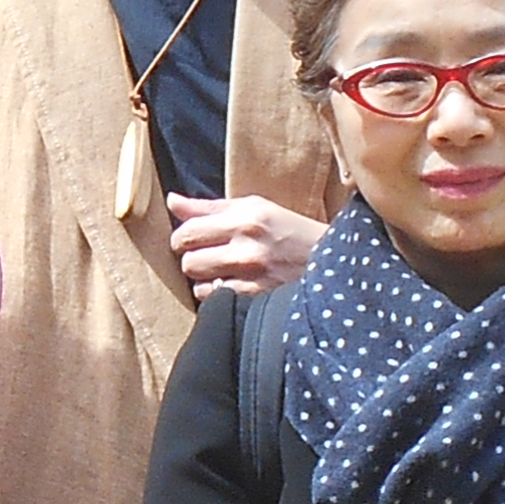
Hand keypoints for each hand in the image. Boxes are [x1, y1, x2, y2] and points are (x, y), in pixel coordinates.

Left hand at [169, 195, 322, 296]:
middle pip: (188, 260)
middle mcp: (248, 245)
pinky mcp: (257, 299)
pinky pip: (216, 301)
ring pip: (198, 285)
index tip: (191, 240)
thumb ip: (210, 207)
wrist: (332, 262)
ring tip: (224, 272)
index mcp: (246, 217)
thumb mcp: (255, 208)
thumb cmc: (289, 231)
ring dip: (205, 281)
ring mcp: (253, 276)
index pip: (187, 230)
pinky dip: (219, 297)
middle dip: (193, 259)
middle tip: (208, 257)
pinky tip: (235, 287)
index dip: (182, 237)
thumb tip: (172, 201)